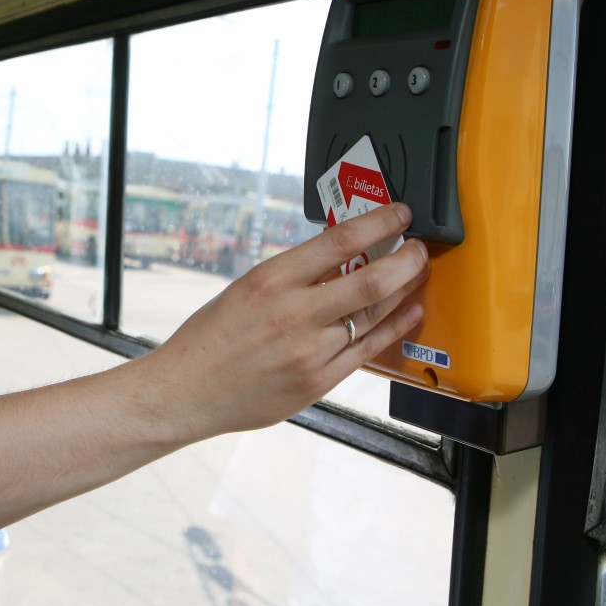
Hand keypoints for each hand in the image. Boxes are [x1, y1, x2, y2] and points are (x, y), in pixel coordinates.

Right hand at [135, 202, 427, 438]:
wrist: (186, 391)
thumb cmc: (210, 338)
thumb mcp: (245, 289)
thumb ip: (293, 276)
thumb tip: (341, 257)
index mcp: (270, 280)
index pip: (340, 242)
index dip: (379, 224)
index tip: (398, 214)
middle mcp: (293, 314)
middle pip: (372, 281)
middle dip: (407, 259)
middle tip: (419, 246)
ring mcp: (309, 352)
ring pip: (375, 316)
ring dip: (404, 291)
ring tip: (416, 274)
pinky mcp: (317, 383)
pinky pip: (368, 351)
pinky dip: (394, 328)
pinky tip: (408, 312)